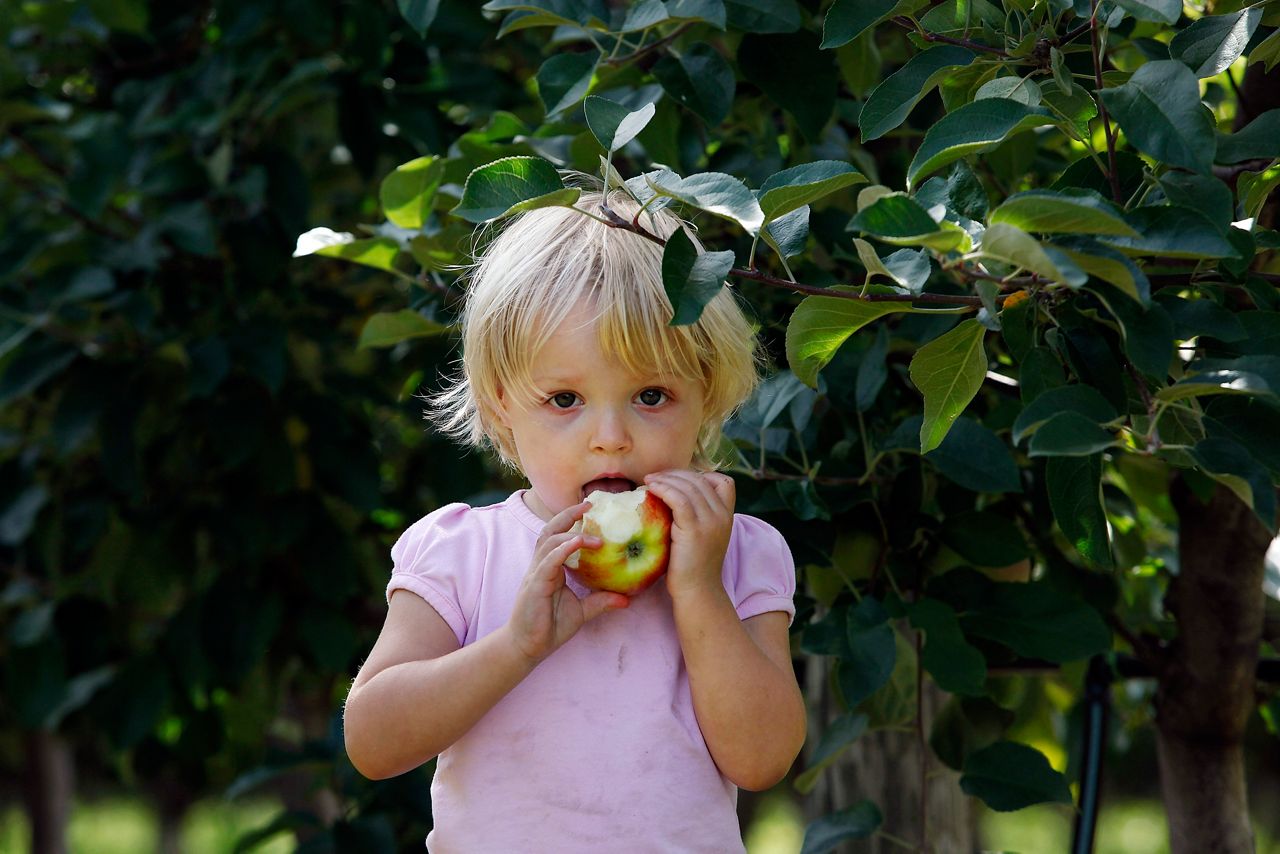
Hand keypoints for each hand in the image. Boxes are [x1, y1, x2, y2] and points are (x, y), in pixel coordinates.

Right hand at [507, 501, 628, 663]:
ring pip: (549, 542)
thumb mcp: (581, 612)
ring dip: (571, 533)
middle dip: (568, 515)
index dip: (571, 520)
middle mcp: (541, 566)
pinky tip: (578, 543)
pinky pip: (548, 562)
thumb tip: (627, 598)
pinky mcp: (535, 585)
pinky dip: (563, 550)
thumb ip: (600, 601)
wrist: (528, 648)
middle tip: (589, 504)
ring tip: (593, 534)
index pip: (558, 536)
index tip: (591, 509)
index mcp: (550, 568)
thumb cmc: (549, 627)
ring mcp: (536, 574)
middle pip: (550, 530)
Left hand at [642, 470, 734, 601]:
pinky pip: (678, 499)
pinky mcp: (694, 529)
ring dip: (666, 479)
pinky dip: (663, 489)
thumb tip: (674, 495)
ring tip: (649, 480)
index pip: (724, 482)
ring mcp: (710, 522)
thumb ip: (698, 516)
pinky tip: (651, 488)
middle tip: (655, 476)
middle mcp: (723, 515)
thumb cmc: (693, 566)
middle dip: (676, 474)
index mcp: (728, 516)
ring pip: (689, 486)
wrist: (697, 591)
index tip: (678, 481)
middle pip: (701, 480)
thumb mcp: (704, 536)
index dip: (700, 475)